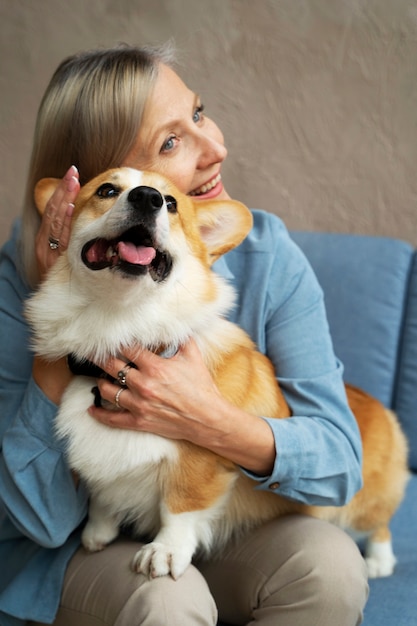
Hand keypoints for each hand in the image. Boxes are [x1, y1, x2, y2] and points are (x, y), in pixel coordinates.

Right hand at [35, 165, 79, 278]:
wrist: (56, 299)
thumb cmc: (61, 275)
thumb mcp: (61, 254)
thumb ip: (66, 235)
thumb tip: (79, 212)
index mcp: (45, 237)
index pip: (54, 208)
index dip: (62, 191)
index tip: (72, 174)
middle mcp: (44, 241)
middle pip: (54, 210)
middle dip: (63, 190)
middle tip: (73, 173)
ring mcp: (48, 249)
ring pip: (56, 219)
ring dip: (64, 199)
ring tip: (72, 183)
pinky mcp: (53, 258)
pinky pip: (61, 236)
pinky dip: (65, 220)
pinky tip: (71, 207)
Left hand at [88, 339, 276, 474]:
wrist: (207, 418)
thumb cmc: (201, 387)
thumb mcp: (193, 357)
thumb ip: (181, 338)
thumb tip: (175, 324)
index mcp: (155, 367)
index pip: (128, 349)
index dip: (118, 343)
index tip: (110, 339)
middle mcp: (143, 384)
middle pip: (112, 367)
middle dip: (100, 358)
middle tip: (92, 353)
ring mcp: (139, 404)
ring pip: (108, 391)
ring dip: (101, 383)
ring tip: (101, 378)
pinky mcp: (139, 421)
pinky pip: (113, 418)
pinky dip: (100, 414)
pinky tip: (92, 409)